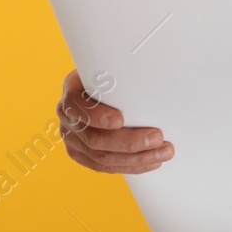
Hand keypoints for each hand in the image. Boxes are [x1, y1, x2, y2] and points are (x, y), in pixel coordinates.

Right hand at [57, 68, 173, 173]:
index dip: (97, 116)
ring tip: (163, 153)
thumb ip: (121, 70)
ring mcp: (72, 139)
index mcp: (71, 92)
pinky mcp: (81, 154)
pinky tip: (152, 162)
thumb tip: (154, 69)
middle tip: (157, 138)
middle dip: (129, 142)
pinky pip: (105, 167)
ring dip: (137, 158)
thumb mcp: (109, 65)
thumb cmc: (107, 73)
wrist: (93, 87)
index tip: (120, 119)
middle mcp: (67, 118)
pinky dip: (131, 166)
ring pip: (102, 157)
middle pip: (95, 138)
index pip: (77, 105)